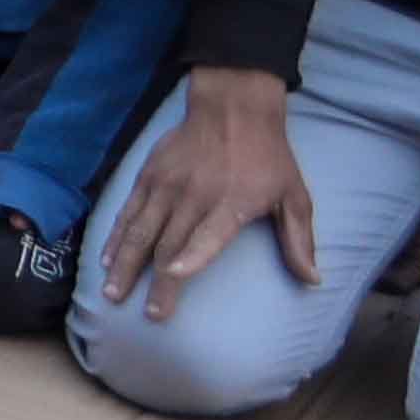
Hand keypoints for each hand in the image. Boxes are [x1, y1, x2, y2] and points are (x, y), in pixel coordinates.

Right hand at [101, 66, 311, 316]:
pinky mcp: (148, 177)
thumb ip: (299, 240)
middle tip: (147, 312)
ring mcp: (166, 186)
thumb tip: (313, 280)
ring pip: (139, 231)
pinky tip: (106, 259)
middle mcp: (194, 196)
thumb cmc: (268, 157)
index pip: (206, 235)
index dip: (189, 257)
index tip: (173, 278)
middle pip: (168, 244)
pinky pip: (127, 212)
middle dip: (155, 281)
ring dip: (125, 264)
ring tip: (113, 292)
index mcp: (232, 203)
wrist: (232, 107)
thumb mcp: (294, 196)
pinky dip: (115, 238)